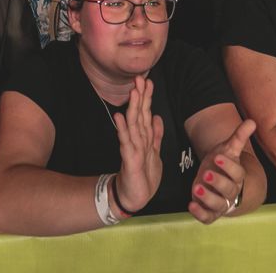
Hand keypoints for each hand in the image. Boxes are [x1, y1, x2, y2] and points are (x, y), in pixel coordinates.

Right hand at [114, 76, 164, 213]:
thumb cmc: (143, 175)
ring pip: (133, 124)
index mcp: (144, 137)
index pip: (145, 112)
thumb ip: (155, 135)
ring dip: (133, 108)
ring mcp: (132, 147)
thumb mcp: (154, 152)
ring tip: (133, 92)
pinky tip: (119, 117)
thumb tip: (156, 117)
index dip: (147, 97)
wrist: (134, 196)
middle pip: (138, 114)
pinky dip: (123, 129)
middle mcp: (137, 139)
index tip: (148, 81)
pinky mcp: (128, 158)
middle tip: (139, 79)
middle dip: (140, 97)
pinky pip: (126, 141)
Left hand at [188, 119, 254, 223]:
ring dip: (208, 198)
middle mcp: (231, 191)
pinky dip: (200, 214)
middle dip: (218, 182)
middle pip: (229, 190)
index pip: (237, 173)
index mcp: (237, 176)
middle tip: (206, 174)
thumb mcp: (228, 149)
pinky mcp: (210, 212)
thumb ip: (239, 136)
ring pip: (218, 204)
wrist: (216, 181)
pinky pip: (207, 217)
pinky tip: (190, 205)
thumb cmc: (222, 164)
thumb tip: (252, 121)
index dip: (228, 166)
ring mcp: (221, 203)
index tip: (217, 157)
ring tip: (196, 188)